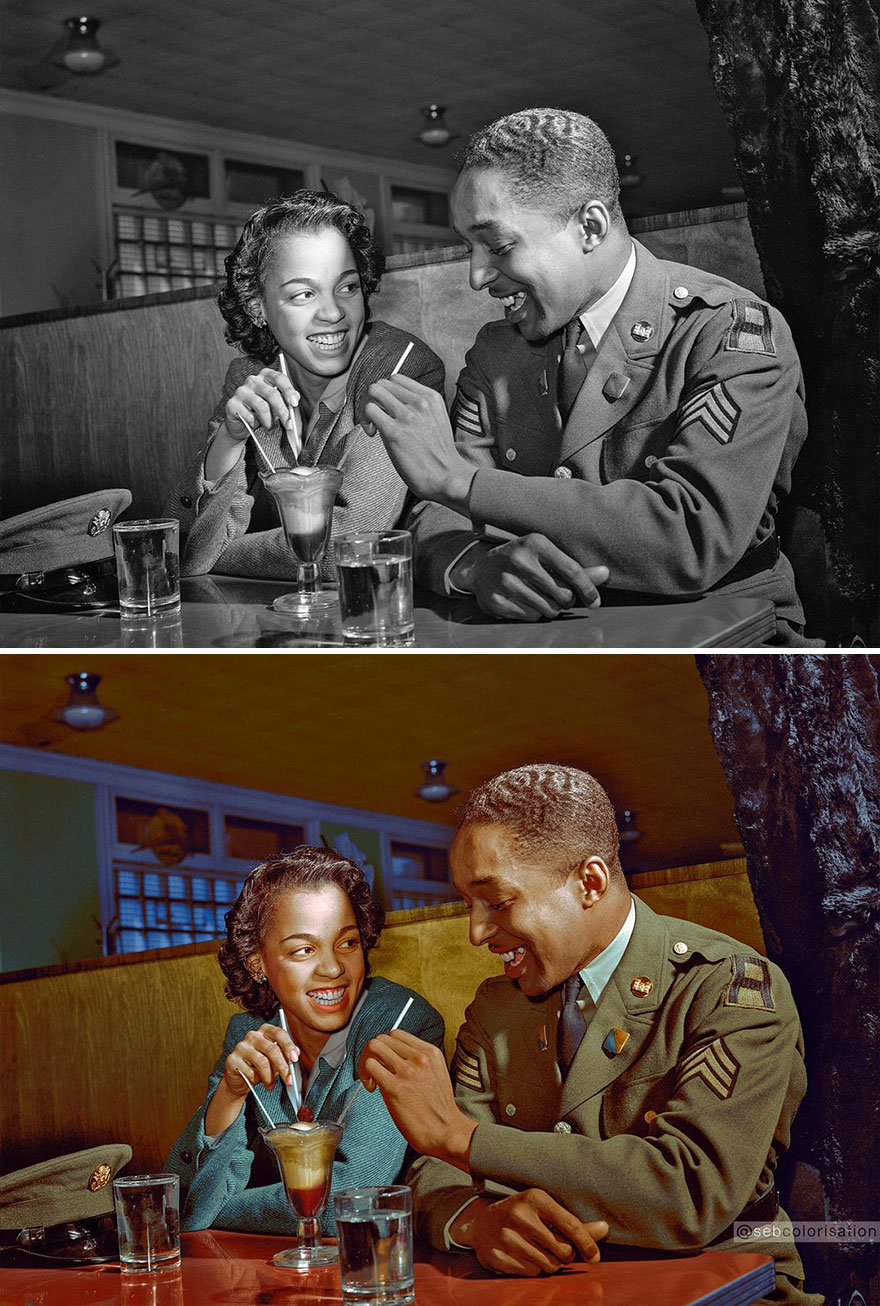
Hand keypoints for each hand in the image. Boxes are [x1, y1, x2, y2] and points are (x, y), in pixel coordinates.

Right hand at [222, 1023, 299, 1097]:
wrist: (239, 1079)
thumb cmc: (259, 1067)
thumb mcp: (275, 1060)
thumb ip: (285, 1055)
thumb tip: (296, 1053)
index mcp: (265, 1031)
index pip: (279, 1033)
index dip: (289, 1046)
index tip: (295, 1059)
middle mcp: (252, 1035)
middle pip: (272, 1049)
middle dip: (283, 1067)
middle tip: (288, 1080)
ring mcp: (241, 1046)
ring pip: (262, 1062)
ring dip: (269, 1077)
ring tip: (271, 1084)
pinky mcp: (232, 1059)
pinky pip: (249, 1071)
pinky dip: (255, 1080)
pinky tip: (255, 1081)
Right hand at [224, 368, 299, 440]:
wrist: (241, 424)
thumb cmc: (261, 412)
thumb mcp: (276, 405)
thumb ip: (286, 399)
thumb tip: (296, 397)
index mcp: (265, 376)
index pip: (279, 377)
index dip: (288, 390)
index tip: (295, 404)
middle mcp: (252, 380)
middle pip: (272, 394)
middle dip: (283, 411)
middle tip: (289, 424)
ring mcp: (241, 391)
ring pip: (262, 407)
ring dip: (270, 422)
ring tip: (271, 429)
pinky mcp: (232, 404)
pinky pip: (249, 416)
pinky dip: (256, 424)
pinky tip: (255, 425)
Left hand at [358, 1029, 475, 1170]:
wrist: (446, 1132)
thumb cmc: (438, 1109)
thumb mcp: (436, 1074)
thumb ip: (418, 1061)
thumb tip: (394, 1058)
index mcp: (430, 1052)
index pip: (396, 1034)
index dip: (385, 1046)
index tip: (384, 1061)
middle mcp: (419, 1057)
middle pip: (382, 1038)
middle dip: (373, 1053)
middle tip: (373, 1070)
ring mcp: (407, 1071)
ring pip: (374, 1047)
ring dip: (366, 1061)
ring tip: (371, 1078)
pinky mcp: (395, 1087)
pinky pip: (370, 1066)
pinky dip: (365, 1075)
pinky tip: (372, 1088)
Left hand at [363, 376, 474, 509]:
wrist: (446, 477)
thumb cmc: (438, 455)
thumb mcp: (436, 420)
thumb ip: (419, 408)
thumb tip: (392, 403)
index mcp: (431, 397)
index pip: (397, 379)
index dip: (386, 392)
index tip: (387, 408)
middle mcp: (420, 402)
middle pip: (382, 383)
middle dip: (374, 398)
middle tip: (376, 417)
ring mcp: (407, 416)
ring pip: (374, 391)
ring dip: (367, 407)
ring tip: (373, 425)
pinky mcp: (394, 432)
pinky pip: (370, 410)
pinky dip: (365, 420)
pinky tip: (372, 434)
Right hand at [452, 1190, 608, 1276]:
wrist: (480, 1225)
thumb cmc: (521, 1216)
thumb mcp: (544, 1211)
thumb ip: (573, 1223)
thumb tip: (605, 1229)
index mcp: (535, 1198)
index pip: (571, 1225)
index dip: (587, 1243)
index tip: (595, 1256)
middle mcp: (520, 1215)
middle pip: (563, 1250)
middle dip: (565, 1254)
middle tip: (558, 1249)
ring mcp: (507, 1237)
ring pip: (549, 1265)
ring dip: (550, 1264)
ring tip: (539, 1251)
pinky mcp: (499, 1256)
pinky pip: (532, 1273)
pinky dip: (534, 1270)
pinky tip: (525, 1257)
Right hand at [453, 535, 609, 620]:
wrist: (479, 569)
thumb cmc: (521, 561)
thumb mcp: (544, 556)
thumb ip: (574, 568)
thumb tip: (605, 574)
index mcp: (535, 543)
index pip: (572, 570)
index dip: (588, 589)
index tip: (595, 602)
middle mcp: (520, 561)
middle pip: (563, 595)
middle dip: (566, 600)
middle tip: (558, 595)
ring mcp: (506, 582)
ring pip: (549, 610)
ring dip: (551, 609)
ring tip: (540, 597)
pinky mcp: (498, 601)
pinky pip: (531, 618)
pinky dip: (534, 614)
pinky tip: (525, 602)